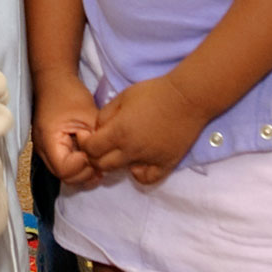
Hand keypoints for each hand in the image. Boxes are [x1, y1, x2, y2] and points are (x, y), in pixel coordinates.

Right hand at [32, 70, 99, 184]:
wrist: (55, 81)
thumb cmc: (69, 94)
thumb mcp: (88, 116)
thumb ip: (95, 141)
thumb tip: (102, 160)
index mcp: (49, 140)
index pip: (65, 170)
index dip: (83, 166)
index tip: (94, 151)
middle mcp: (43, 149)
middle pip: (64, 177)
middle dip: (85, 172)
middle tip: (100, 160)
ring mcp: (45, 150)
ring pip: (64, 174)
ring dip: (82, 171)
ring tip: (97, 161)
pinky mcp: (51, 148)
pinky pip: (64, 165)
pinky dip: (77, 166)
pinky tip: (90, 158)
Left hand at [79, 75, 206, 185]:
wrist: (186, 98)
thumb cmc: (153, 93)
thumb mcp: (121, 97)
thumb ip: (105, 115)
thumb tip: (97, 130)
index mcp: (119, 131)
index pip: (90, 149)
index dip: (85, 143)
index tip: (88, 135)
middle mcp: (132, 149)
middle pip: (102, 164)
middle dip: (95, 156)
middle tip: (101, 145)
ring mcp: (150, 159)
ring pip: (122, 172)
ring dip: (115, 164)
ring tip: (119, 152)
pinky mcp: (166, 164)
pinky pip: (147, 179)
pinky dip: (139, 173)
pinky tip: (138, 162)